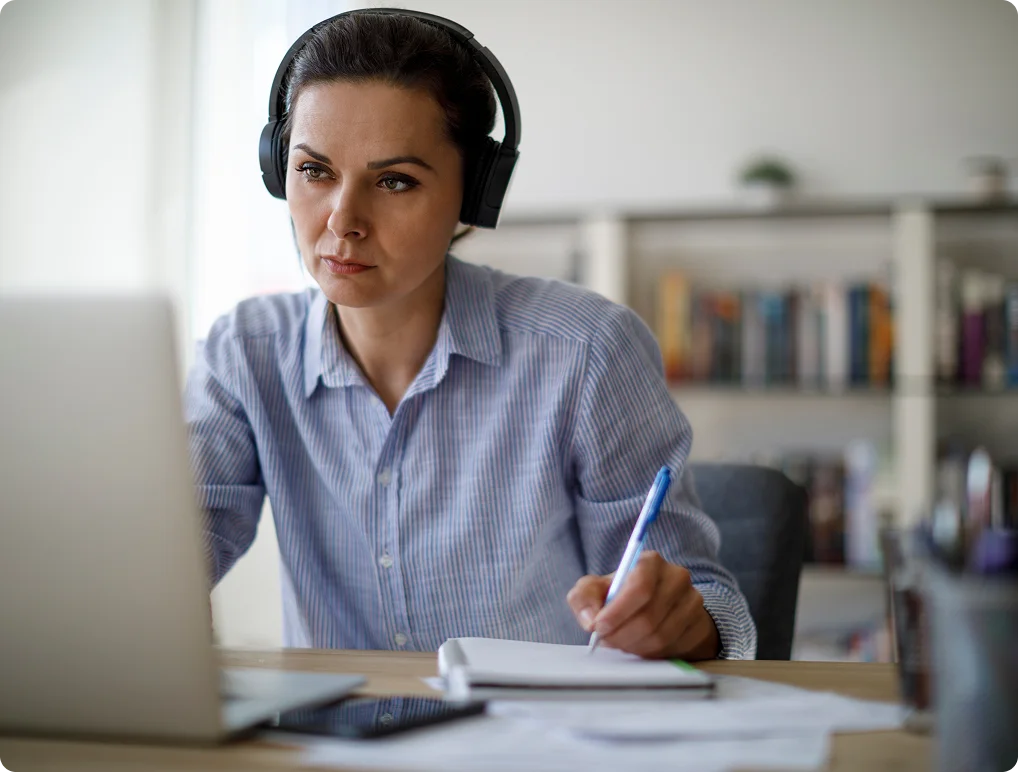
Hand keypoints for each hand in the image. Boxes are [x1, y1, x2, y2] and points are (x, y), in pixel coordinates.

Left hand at [566, 551, 719, 659]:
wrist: (654, 606)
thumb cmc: (619, 596)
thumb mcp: (595, 589)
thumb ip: (584, 597)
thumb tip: (591, 619)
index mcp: (650, 562)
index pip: (640, 587)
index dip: (618, 611)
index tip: (599, 627)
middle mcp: (677, 577)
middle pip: (650, 616)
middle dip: (622, 634)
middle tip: (606, 640)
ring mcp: (693, 602)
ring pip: (661, 636)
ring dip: (634, 645)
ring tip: (621, 642)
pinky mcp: (699, 626)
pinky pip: (674, 648)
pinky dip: (651, 653)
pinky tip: (640, 645)